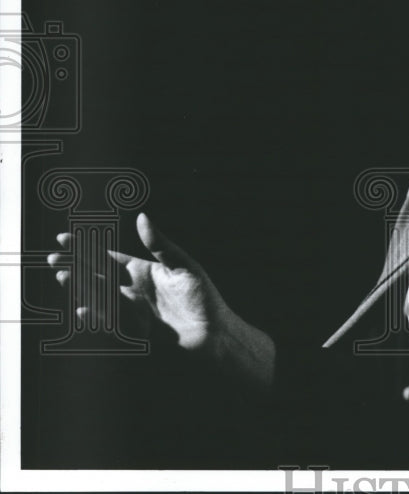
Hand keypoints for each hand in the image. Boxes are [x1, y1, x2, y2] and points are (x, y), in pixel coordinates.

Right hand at [48, 212, 274, 389]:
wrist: (214, 333)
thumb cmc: (203, 297)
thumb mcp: (183, 265)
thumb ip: (160, 244)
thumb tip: (142, 217)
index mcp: (144, 271)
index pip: (108, 257)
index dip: (87, 248)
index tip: (66, 238)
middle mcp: (134, 289)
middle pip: (97, 276)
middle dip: (76, 266)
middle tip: (54, 258)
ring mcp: (132, 310)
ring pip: (99, 297)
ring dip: (80, 288)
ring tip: (63, 276)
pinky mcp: (134, 330)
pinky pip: (109, 321)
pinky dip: (95, 315)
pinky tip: (83, 308)